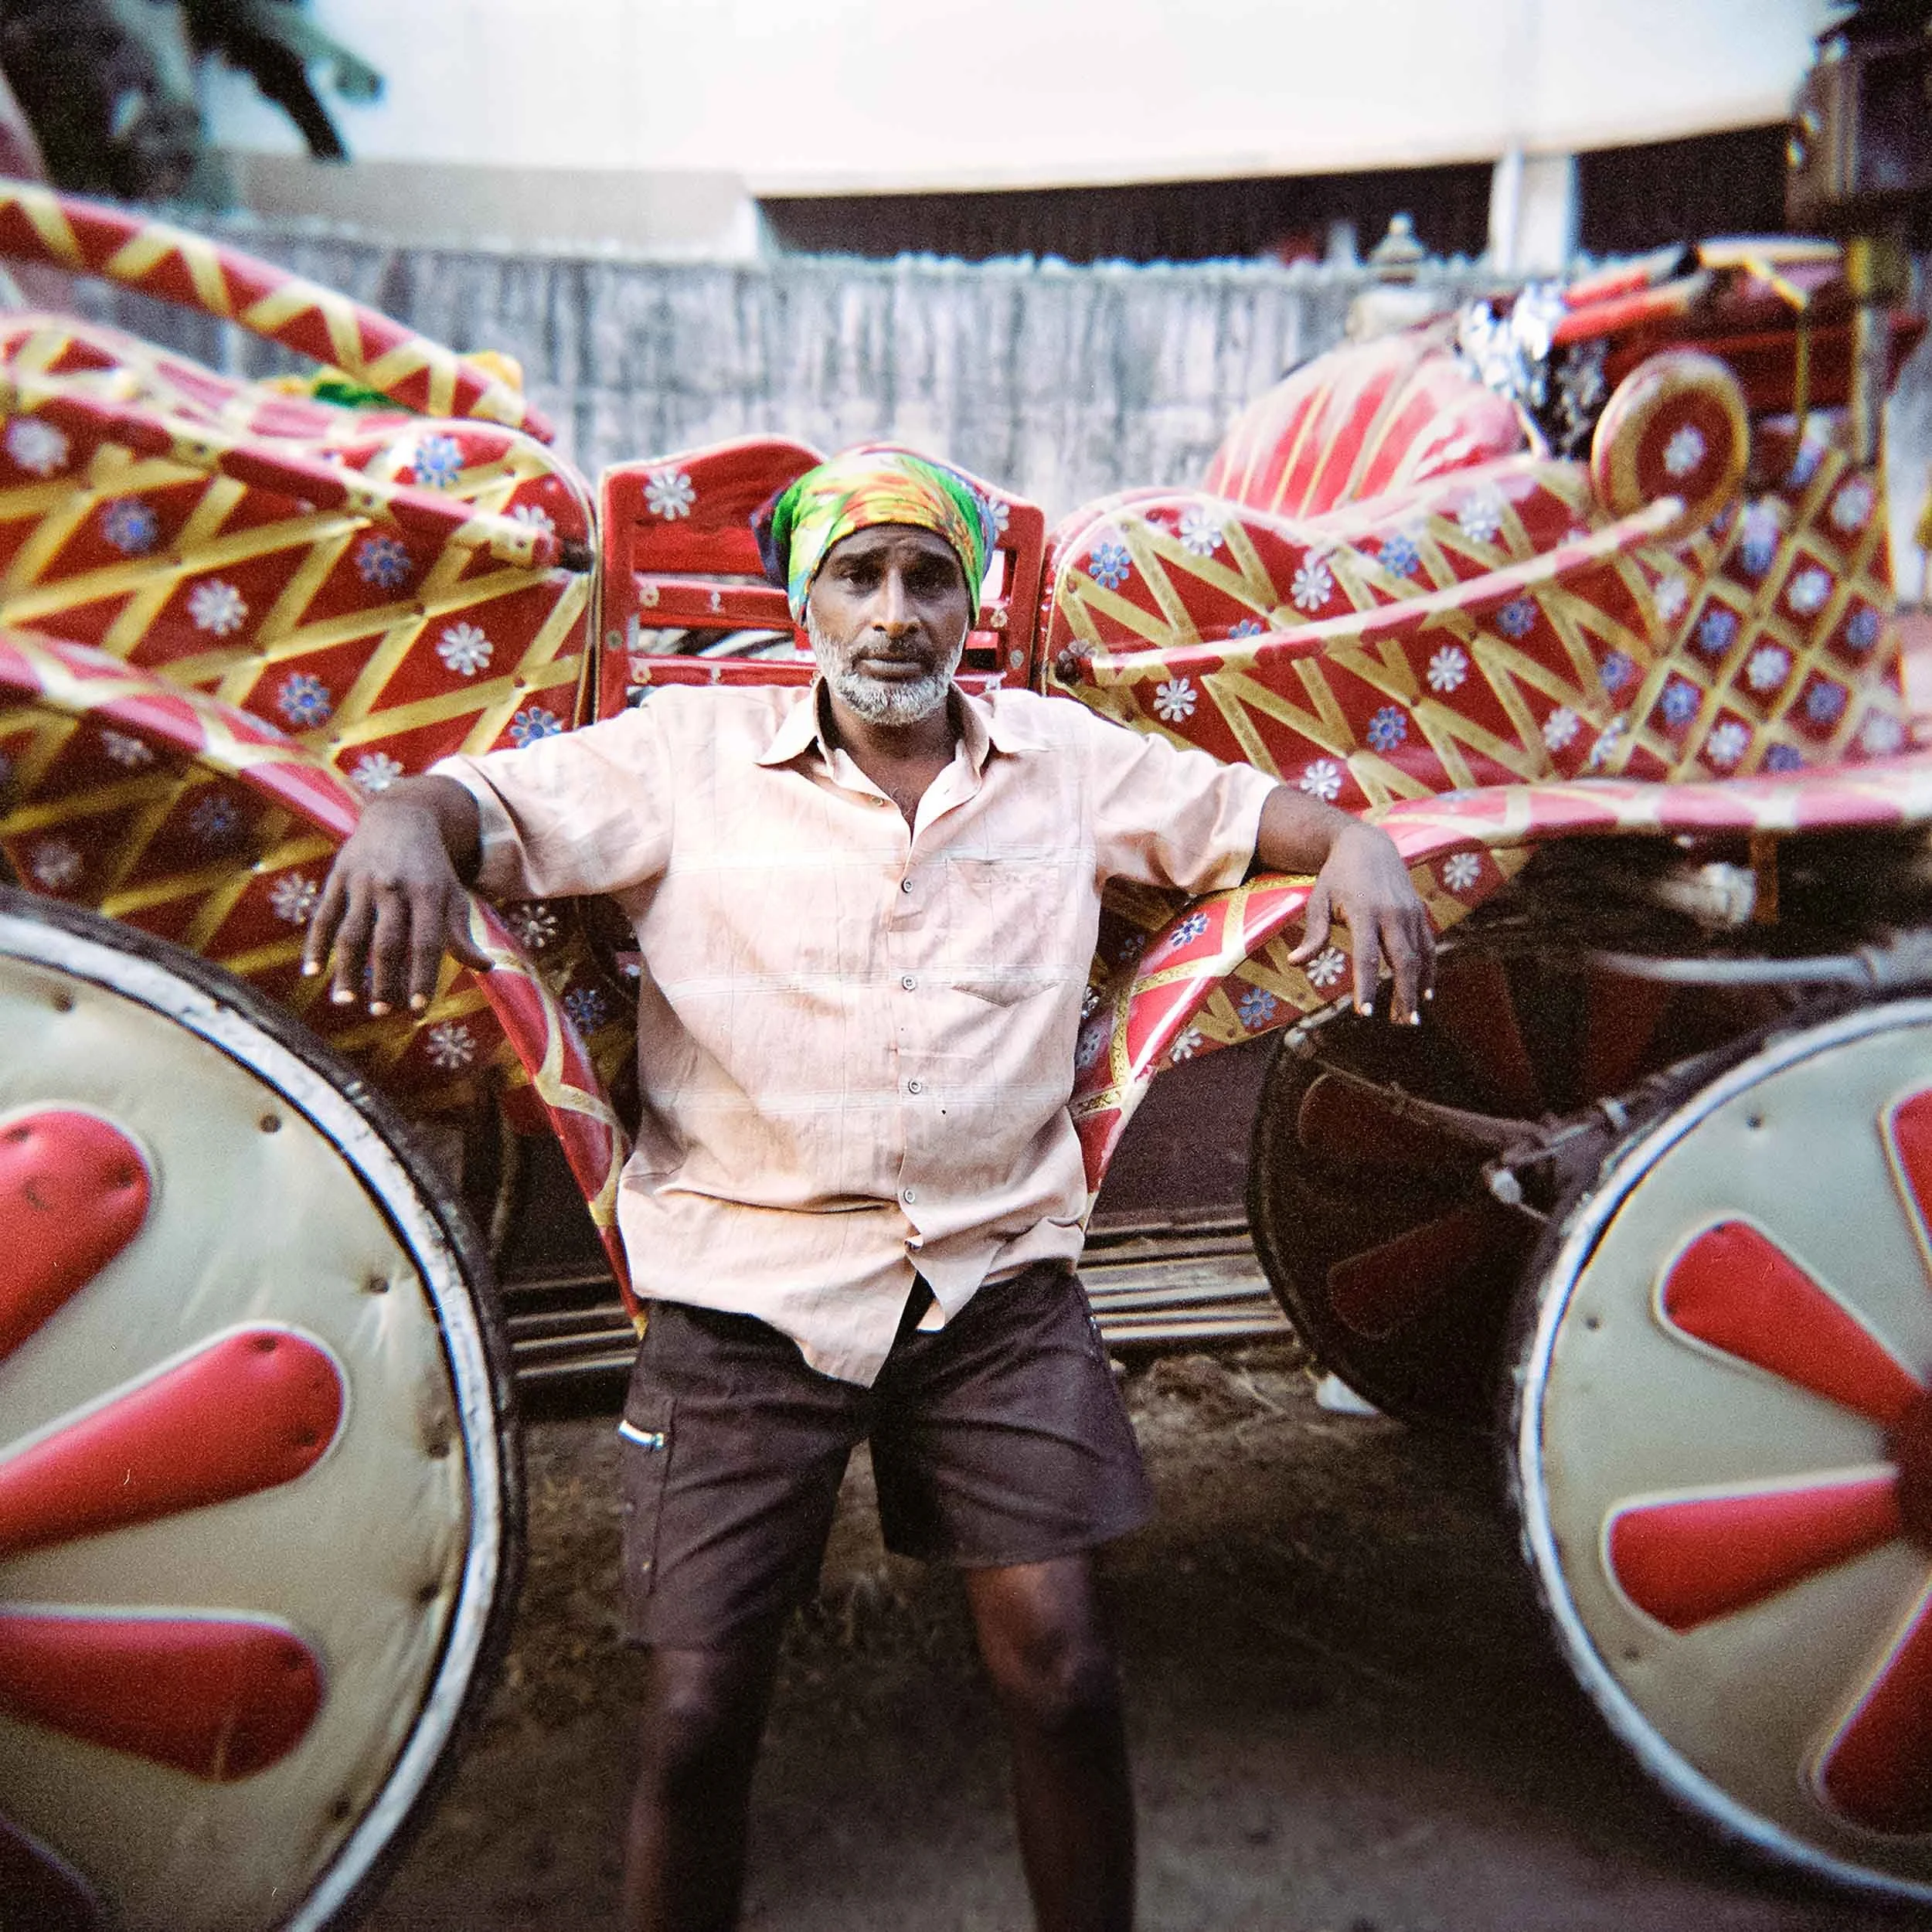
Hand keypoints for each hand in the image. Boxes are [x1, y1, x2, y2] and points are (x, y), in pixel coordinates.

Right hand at [301, 784, 491, 1015]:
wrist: (401, 816)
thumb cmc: (431, 868)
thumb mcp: (452, 895)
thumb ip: (462, 934)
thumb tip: (487, 969)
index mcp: (429, 893)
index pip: (426, 942)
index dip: (421, 977)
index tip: (417, 1010)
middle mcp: (395, 887)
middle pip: (387, 941)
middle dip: (384, 979)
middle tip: (381, 1012)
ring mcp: (363, 881)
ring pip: (352, 932)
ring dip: (347, 969)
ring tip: (346, 1002)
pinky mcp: (338, 876)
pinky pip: (324, 915)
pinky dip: (315, 943)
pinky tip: (312, 971)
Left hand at [1285, 820, 1435, 1021]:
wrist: (1367, 844)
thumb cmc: (1336, 876)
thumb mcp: (1318, 900)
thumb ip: (1313, 934)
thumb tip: (1295, 963)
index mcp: (1364, 911)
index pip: (1366, 956)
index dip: (1366, 987)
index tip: (1364, 1014)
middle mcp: (1392, 913)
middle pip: (1402, 961)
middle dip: (1403, 994)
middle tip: (1402, 1024)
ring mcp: (1410, 912)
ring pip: (1420, 956)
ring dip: (1417, 988)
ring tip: (1411, 1018)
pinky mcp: (1419, 912)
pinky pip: (1428, 946)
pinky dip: (1429, 970)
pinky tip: (1425, 993)